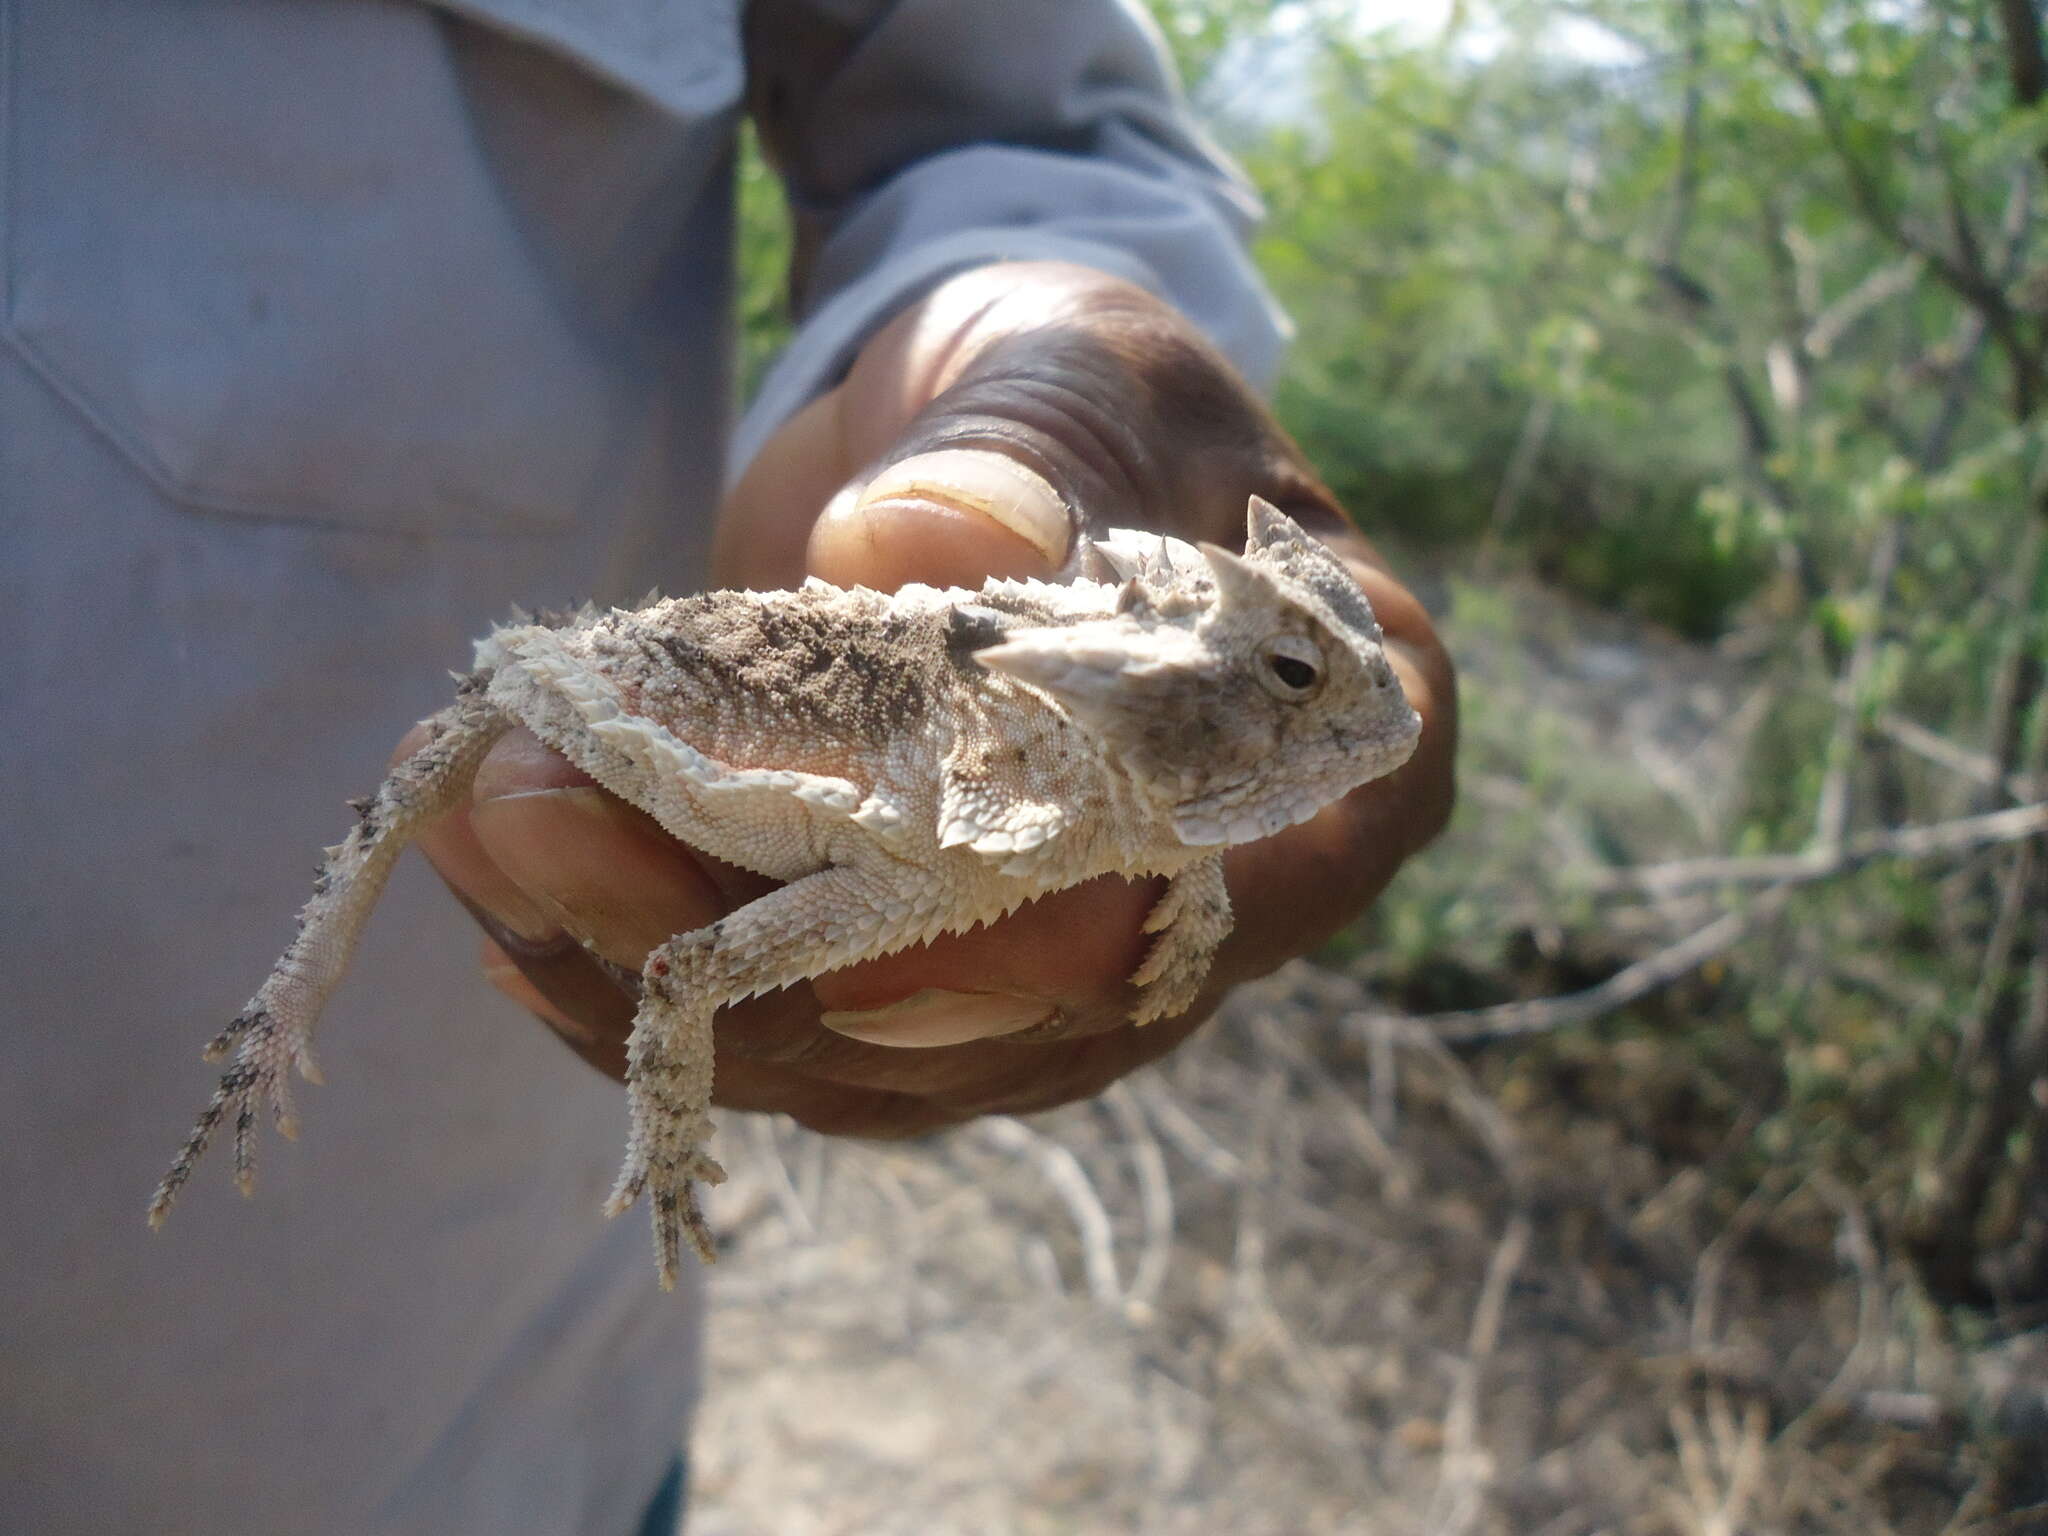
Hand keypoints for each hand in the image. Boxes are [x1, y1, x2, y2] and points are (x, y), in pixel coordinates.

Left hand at [412, 262, 1455, 1137]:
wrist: (997, 431)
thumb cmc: (1083, 387)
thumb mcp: (1073, 375)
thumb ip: (1023, 459)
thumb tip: (920, 544)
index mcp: (1334, 769)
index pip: (1216, 897)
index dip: (1034, 927)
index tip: (830, 905)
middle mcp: (1206, 909)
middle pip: (1005, 1007)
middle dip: (763, 943)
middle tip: (543, 814)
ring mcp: (1059, 963)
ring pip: (875, 1053)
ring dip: (663, 966)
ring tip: (490, 827)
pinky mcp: (928, 969)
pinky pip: (799, 1033)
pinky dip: (651, 984)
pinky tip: (512, 908)